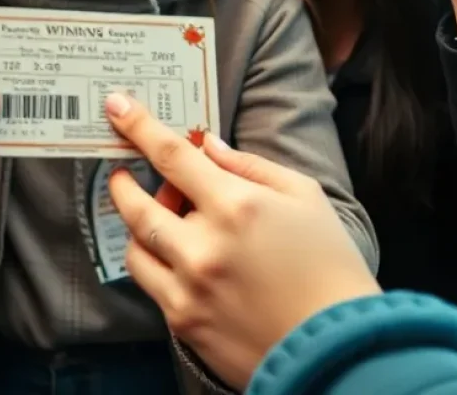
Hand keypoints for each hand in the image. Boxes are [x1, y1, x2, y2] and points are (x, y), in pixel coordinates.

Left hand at [105, 96, 378, 390]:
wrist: (340, 351)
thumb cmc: (330, 265)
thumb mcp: (303, 196)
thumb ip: (249, 165)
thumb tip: (206, 145)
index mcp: (236, 206)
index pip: (171, 155)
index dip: (138, 126)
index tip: (116, 105)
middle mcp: (203, 246)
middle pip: (136, 204)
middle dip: (122, 183)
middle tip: (124, 173)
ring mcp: (189, 288)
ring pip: (136, 246)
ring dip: (138, 225)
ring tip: (162, 218)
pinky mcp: (185, 324)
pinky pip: (150, 284)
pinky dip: (156, 263)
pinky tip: (179, 256)